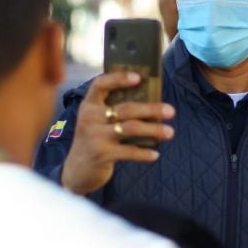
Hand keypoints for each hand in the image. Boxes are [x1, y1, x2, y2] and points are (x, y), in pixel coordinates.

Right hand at [60, 72, 174, 194]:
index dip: (119, 78)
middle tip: (171, 111)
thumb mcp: (97, 121)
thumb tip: (150, 101)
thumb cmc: (95, 139)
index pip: (101, 84)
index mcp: (88, 104)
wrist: (77, 170)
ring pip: (131, 128)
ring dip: (153, 129)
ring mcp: (94, 136)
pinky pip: (129, 151)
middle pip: (126, 108)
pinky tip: (155, 154)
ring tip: (170, 132)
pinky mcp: (101, 154)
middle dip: (151, 109)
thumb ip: (113, 109)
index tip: (139, 77)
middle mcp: (89, 117)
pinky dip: (144, 153)